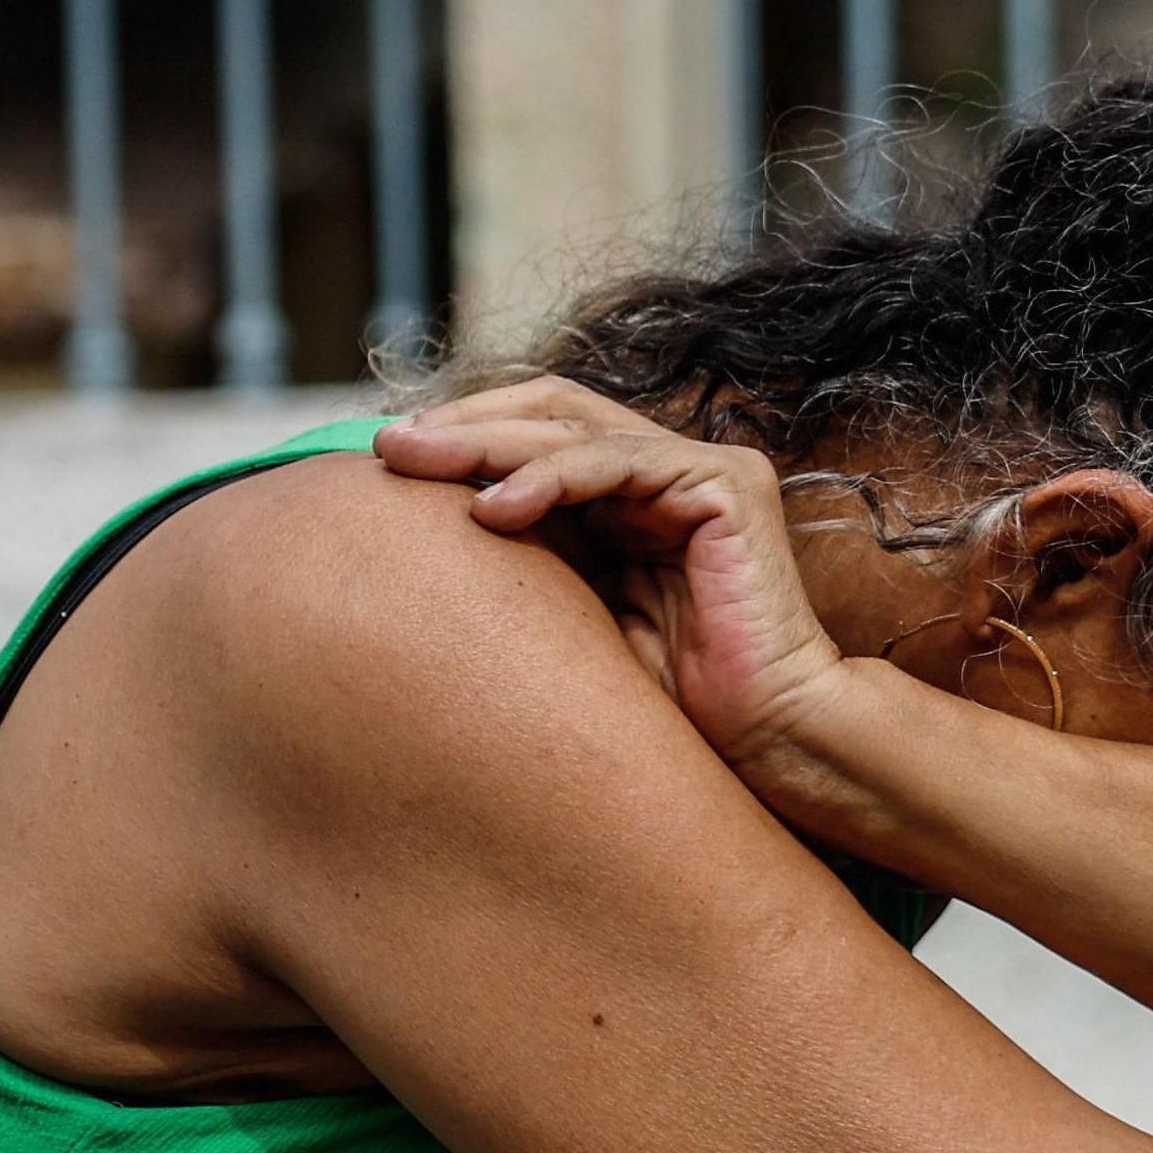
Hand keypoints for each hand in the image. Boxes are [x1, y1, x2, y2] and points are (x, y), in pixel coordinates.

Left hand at [374, 378, 844, 764]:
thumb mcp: (574, 618)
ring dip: (486, 442)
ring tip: (413, 462)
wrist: (768, 739)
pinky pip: (617, 462)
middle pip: (550, 413)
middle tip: (384, 446)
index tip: (389, 463)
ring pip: (574, 427)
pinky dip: (548, 477)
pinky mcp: (726, 484)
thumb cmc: (679, 706)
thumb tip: (431, 526)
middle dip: (461, 426)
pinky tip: (492, 508)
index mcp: (635, 498)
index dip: (466, 436)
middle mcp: (670, 471)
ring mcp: (702, 470)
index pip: (541, 432)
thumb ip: (529, 561)